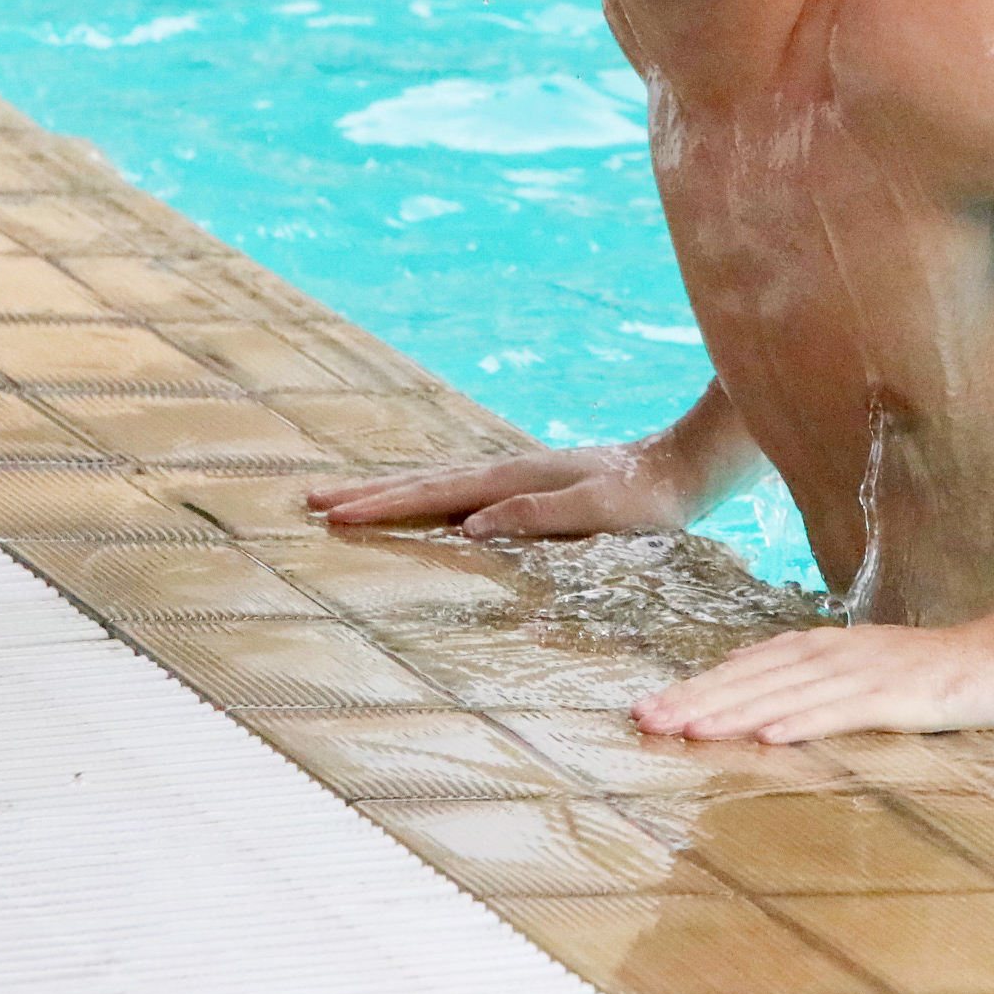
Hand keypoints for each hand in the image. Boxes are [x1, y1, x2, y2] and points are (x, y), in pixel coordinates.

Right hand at [308, 442, 698, 539]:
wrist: (684, 467)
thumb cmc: (647, 500)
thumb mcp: (597, 513)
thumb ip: (537, 516)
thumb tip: (470, 526)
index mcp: (513, 478)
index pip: (432, 493)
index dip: (381, 505)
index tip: (333, 513)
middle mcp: (506, 471)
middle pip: (422, 481)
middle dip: (366, 492)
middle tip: (310, 499)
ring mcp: (516, 475)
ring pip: (437, 483)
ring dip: (390, 490)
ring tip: (346, 498)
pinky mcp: (529, 486)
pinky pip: (460, 491)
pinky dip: (426, 495)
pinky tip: (422, 504)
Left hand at [633, 622, 993, 742]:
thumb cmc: (937, 673)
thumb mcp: (866, 671)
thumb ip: (815, 680)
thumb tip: (756, 696)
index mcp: (826, 647)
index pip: (748, 666)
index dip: (698, 686)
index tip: (648, 708)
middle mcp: (837, 654)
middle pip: (755, 677)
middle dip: (698, 699)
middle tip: (645, 721)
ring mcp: (868, 674)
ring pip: (787, 693)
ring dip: (735, 711)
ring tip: (689, 730)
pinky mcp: (900, 698)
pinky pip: (844, 712)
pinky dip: (804, 722)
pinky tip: (770, 737)